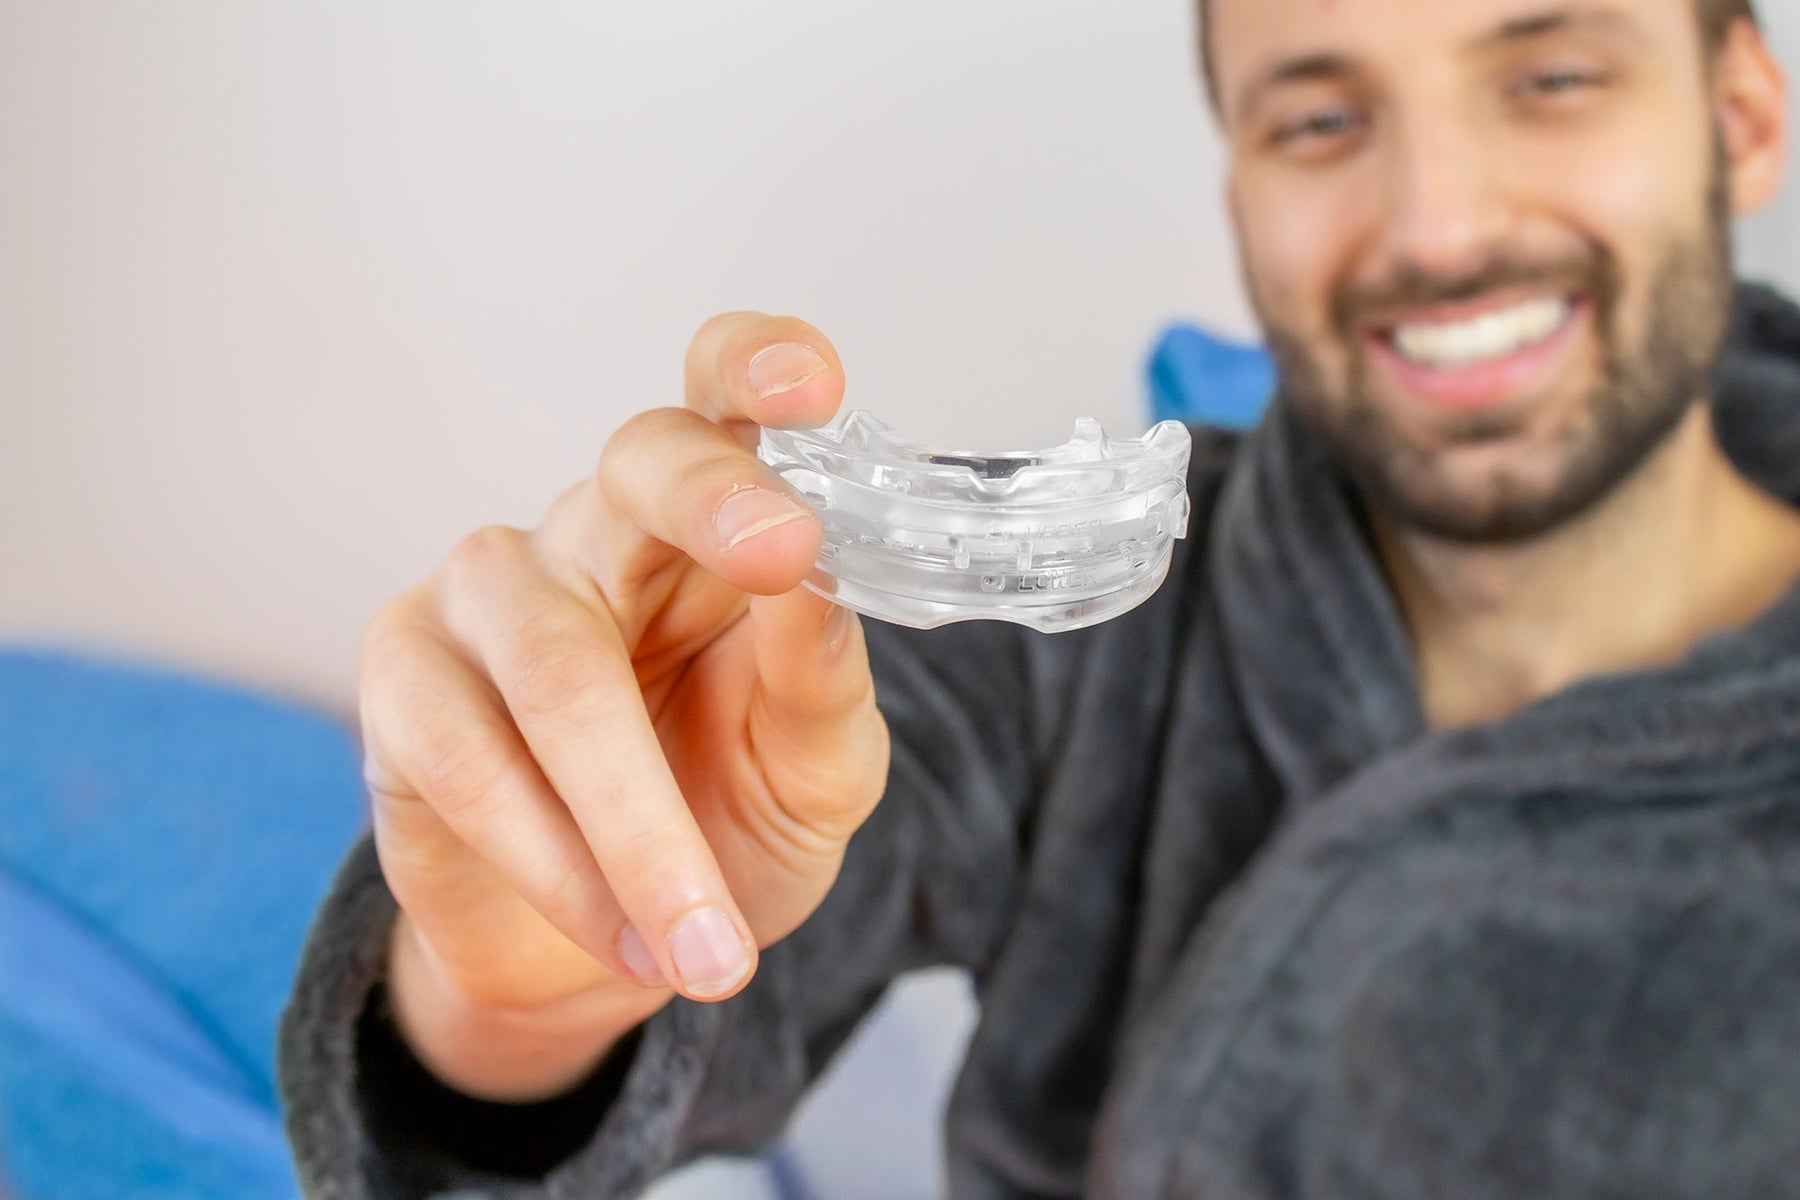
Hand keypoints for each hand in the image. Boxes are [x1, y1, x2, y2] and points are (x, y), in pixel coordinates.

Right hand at [358, 314, 890, 1098]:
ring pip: (558, 663)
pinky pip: (470, 759)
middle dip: (715, 502)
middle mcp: (599, 530)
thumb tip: (818, 580)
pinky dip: (562, 867)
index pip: (723, 397)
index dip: (756, 366)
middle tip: (781, 551)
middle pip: (637, 464)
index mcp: (715, 528)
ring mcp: (487, 592)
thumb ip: (822, 679)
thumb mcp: (815, 768)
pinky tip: (625, 936)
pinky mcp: (401, 678)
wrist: (619, 947)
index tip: (813, 382)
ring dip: (638, 821)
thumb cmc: (730, 817)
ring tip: (710, 945)